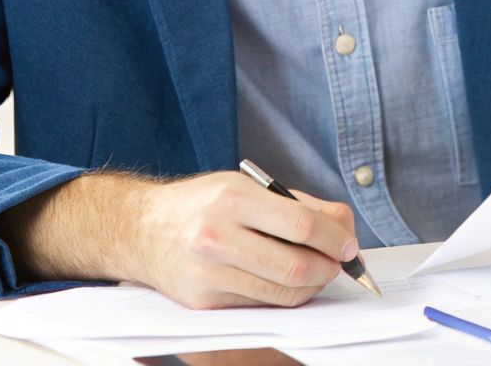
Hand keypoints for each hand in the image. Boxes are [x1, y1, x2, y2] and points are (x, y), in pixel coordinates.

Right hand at [128, 171, 359, 308]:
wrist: (141, 229)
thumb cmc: (203, 203)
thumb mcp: (246, 186)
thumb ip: (297, 205)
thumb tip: (343, 228)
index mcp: (233, 199)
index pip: (302, 225)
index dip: (335, 238)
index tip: (349, 245)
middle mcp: (217, 237)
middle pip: (296, 267)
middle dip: (330, 268)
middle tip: (340, 262)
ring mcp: (208, 273)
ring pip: (283, 293)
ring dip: (313, 285)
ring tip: (319, 271)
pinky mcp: (203, 301)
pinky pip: (261, 304)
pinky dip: (285, 296)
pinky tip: (288, 281)